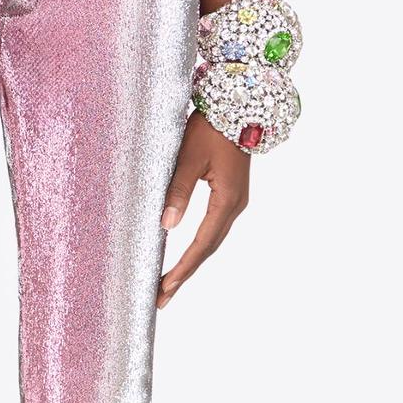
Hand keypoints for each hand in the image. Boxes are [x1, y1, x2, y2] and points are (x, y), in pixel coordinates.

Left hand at [158, 111, 249, 306]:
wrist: (240, 105)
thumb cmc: (212, 128)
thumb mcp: (190, 158)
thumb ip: (178, 191)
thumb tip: (166, 226)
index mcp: (227, 200)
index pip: (202, 244)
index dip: (183, 268)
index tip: (164, 287)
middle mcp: (235, 205)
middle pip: (208, 248)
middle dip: (185, 273)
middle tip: (162, 297)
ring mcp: (235, 200)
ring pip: (212, 239)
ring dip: (192, 262)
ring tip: (170, 283)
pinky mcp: (230, 193)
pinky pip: (214, 227)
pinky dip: (200, 245)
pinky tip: (188, 255)